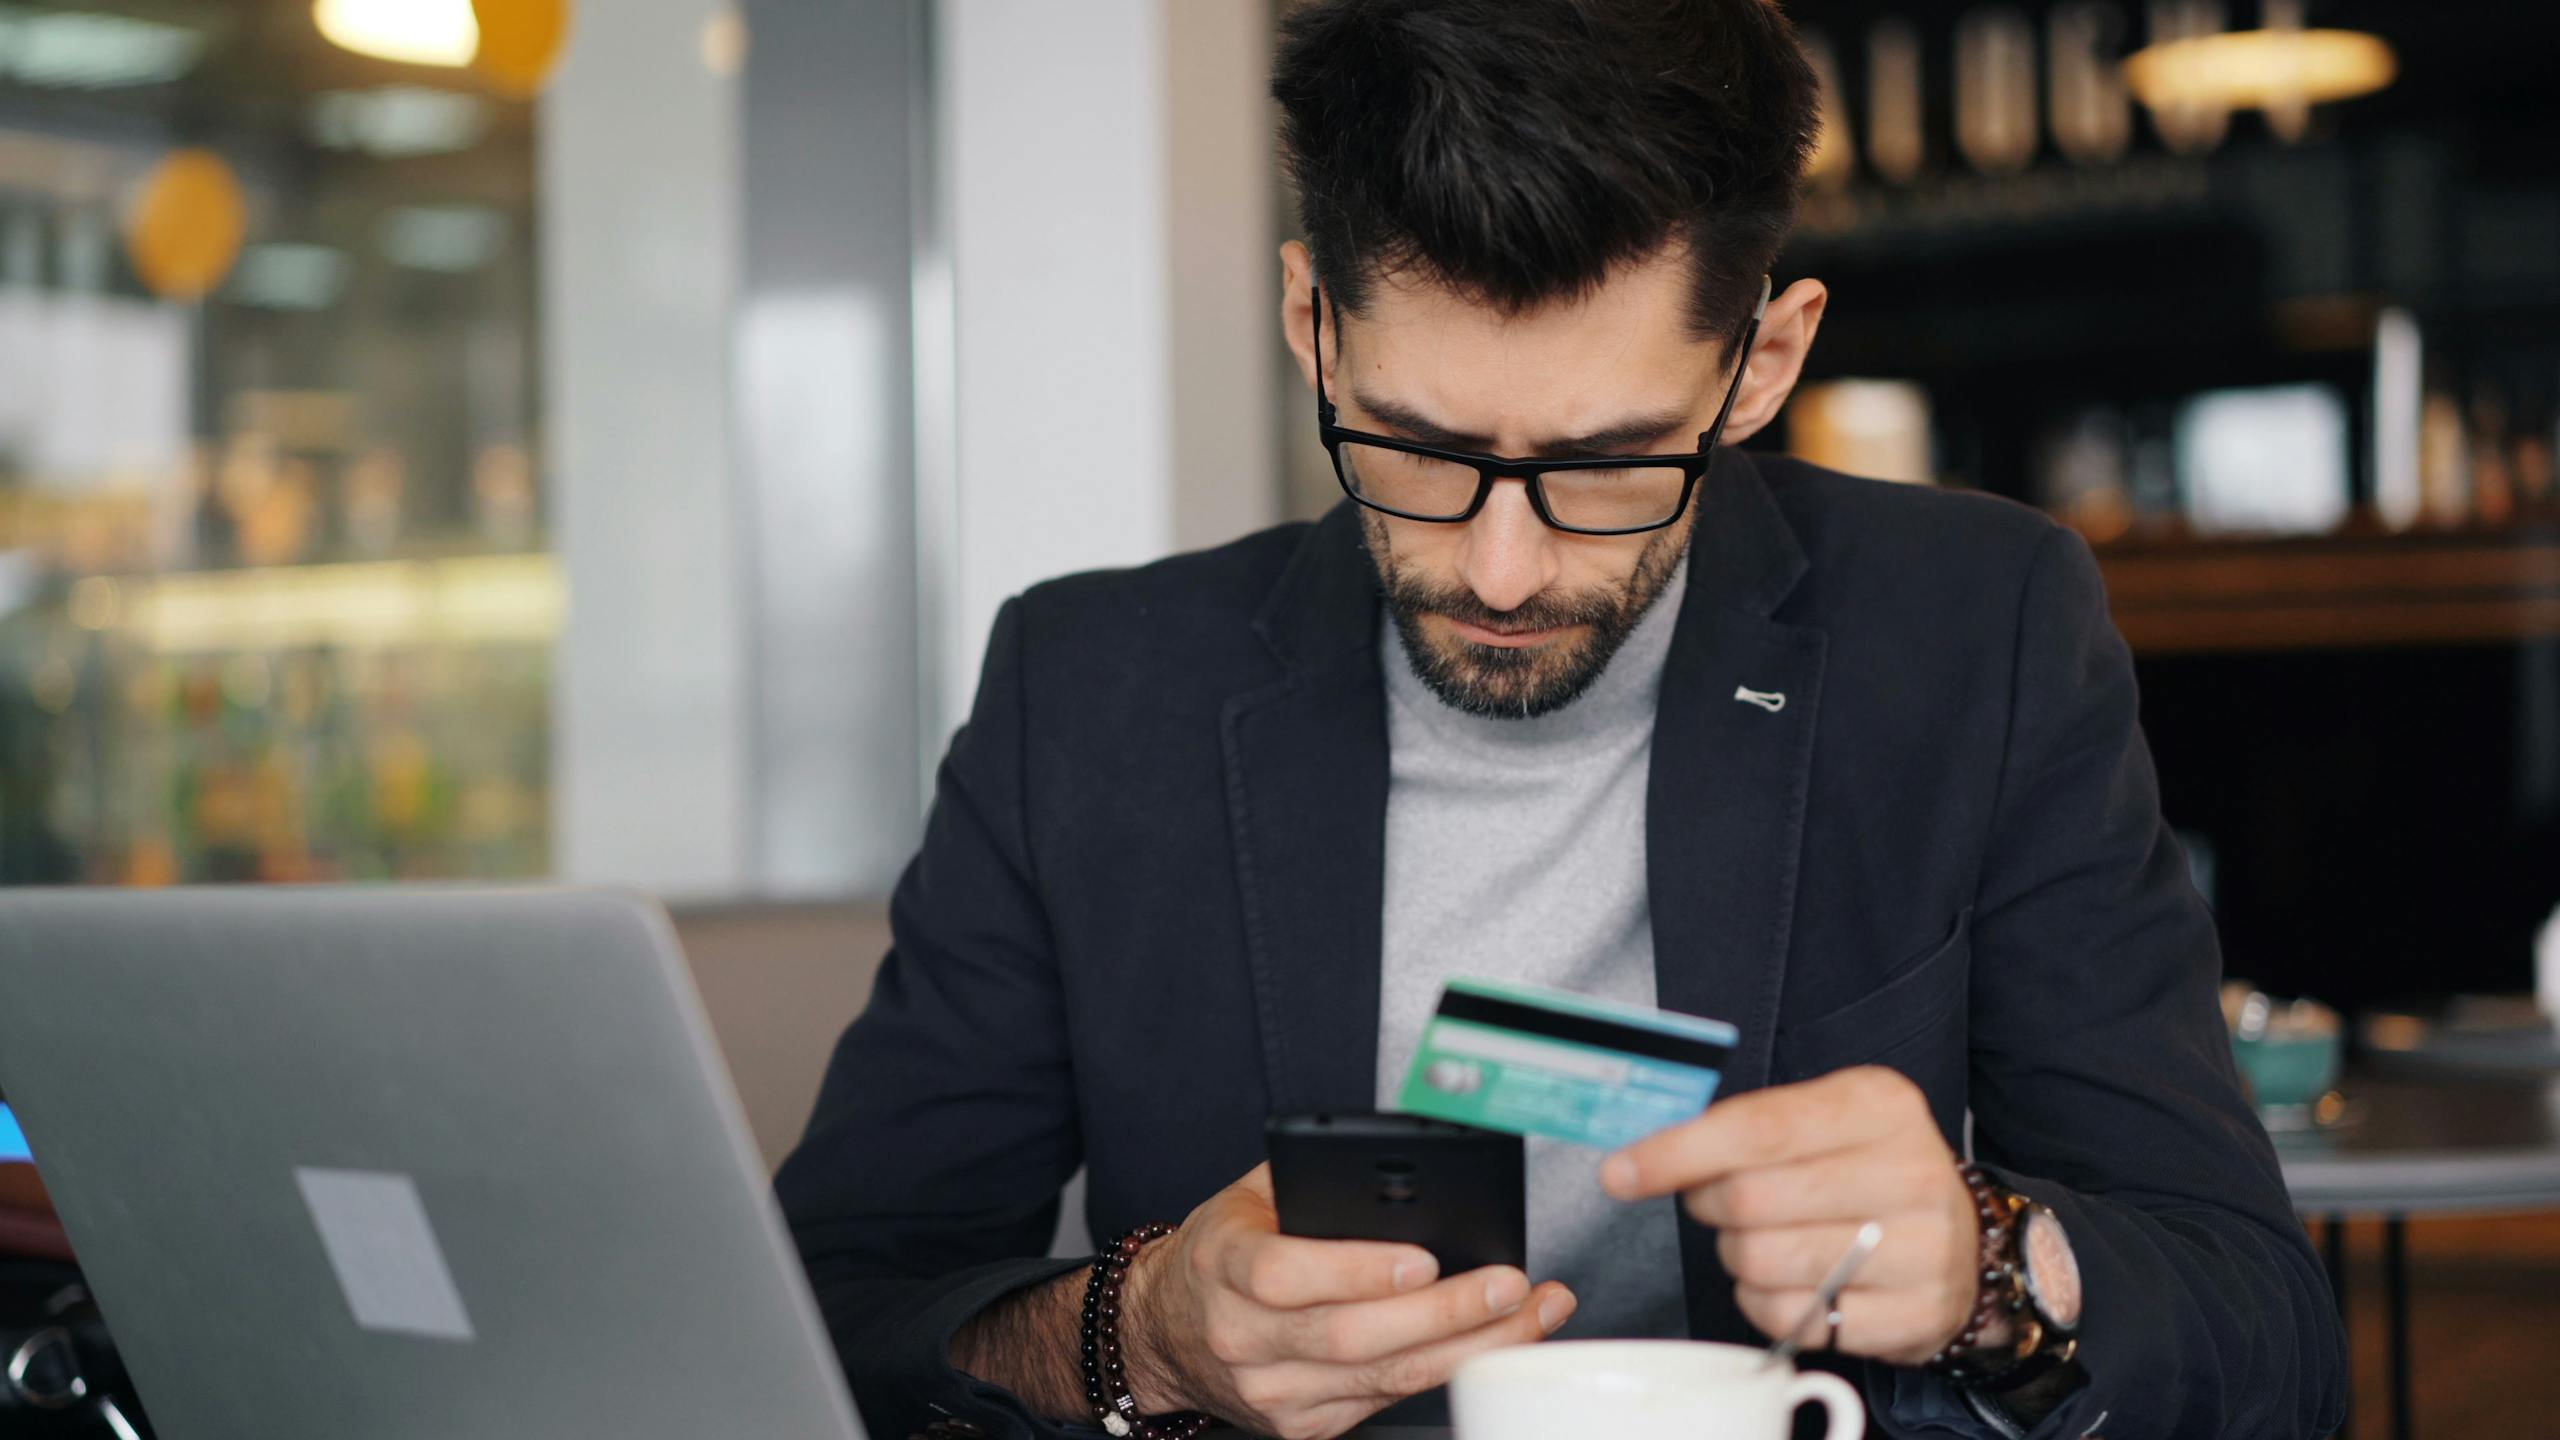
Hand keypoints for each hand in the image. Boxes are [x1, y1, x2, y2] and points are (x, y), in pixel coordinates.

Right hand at [1122, 1163, 1576, 1439]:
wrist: (1164, 1331)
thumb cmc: (1220, 1252)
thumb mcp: (1246, 1199)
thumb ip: (1311, 1182)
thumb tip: (1403, 1172)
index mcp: (1222, 1266)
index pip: (1287, 1276)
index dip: (1359, 1270)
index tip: (1425, 1257)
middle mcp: (1240, 1338)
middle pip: (1352, 1336)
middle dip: (1445, 1313)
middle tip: (1511, 1283)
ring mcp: (1272, 1393)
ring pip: (1382, 1378)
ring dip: (1467, 1346)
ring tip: (1529, 1313)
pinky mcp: (1302, 1427)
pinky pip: (1384, 1401)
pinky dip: (1444, 1372)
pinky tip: (1489, 1344)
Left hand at [1601, 1066, 1987, 1365]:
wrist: (1965, 1243)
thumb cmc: (1869, 1170)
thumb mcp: (1825, 1117)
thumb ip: (1745, 1123)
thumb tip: (1644, 1151)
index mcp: (1880, 1105)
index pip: (1756, 1128)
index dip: (1677, 1153)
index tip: (1621, 1171)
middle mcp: (1909, 1172)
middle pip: (1751, 1199)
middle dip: (1709, 1204)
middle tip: (1718, 1201)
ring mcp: (1920, 1250)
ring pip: (1762, 1260)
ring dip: (1736, 1254)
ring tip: (1762, 1238)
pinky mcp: (1910, 1315)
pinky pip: (1787, 1317)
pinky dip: (1763, 1301)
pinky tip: (1789, 1279)